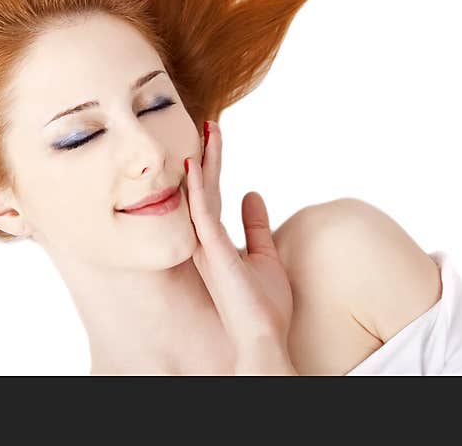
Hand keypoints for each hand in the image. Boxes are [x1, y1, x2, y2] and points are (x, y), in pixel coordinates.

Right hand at [184, 121, 294, 370]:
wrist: (264, 339)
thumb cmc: (264, 307)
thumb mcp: (266, 257)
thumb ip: (256, 226)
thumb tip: (253, 194)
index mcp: (214, 239)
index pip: (212, 192)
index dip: (212, 163)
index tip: (213, 135)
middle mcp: (204, 238)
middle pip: (204, 187)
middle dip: (207, 154)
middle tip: (210, 122)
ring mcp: (205, 243)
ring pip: (201, 192)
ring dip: (203, 160)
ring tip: (206, 131)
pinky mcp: (212, 250)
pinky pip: (202, 210)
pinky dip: (199, 185)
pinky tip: (195, 162)